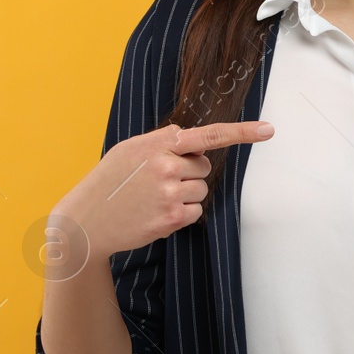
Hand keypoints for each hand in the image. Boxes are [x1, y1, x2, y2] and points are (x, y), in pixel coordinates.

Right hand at [52, 121, 274, 262]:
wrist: (84, 222)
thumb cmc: (108, 183)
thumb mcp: (130, 151)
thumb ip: (163, 142)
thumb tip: (196, 142)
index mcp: (156, 145)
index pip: (207, 135)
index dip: (242, 132)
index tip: (269, 130)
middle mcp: (166, 166)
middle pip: (204, 167)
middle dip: (188, 172)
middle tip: (157, 181)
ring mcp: (169, 194)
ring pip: (201, 190)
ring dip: (184, 195)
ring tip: (151, 199)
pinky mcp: (171, 218)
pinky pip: (195, 211)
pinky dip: (180, 214)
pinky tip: (154, 213)